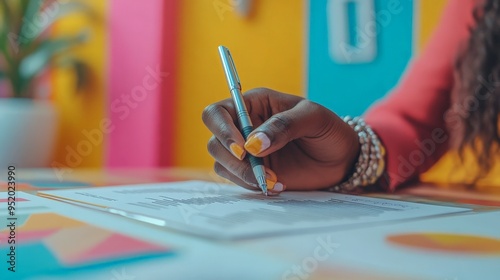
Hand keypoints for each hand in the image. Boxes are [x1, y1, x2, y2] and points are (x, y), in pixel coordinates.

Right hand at [202, 88, 359, 193]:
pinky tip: (276, 184)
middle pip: (215, 141)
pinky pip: (235, 179)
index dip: (222, 130)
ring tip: (274, 179)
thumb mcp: (313, 118)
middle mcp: (244, 126)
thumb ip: (284, 125)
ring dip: (243, 175)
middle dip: (233, 159)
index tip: (243, 149)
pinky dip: (251, 185)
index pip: (218, 112)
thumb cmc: (329, 130)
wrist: (342, 160)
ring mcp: (246, 151)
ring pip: (222, 163)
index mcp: (255, 104)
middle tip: (260, 170)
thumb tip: (253, 144)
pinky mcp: (252, 171)